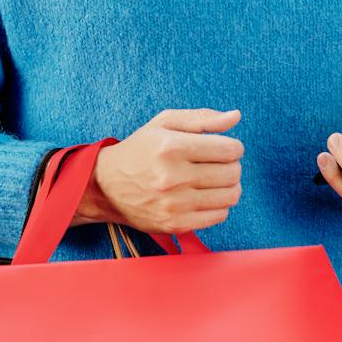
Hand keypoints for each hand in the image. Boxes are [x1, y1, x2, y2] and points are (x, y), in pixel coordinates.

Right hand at [75, 108, 243, 234]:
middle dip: (232, 165)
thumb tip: (236, 116)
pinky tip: (205, 196)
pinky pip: (219, 216)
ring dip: (230, 186)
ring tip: (214, 180)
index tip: (224, 148)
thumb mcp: (164, 124)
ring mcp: (175, 204)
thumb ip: (202, 118)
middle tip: (219, 164)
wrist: (105, 186)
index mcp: (171, 147)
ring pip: (230, 196)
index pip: (229, 150)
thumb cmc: (139, 150)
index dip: (234, 147)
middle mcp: (173, 177)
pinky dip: (219, 205)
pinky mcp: (176, 224)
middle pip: (232, 173)